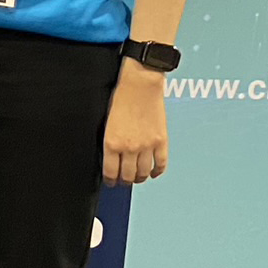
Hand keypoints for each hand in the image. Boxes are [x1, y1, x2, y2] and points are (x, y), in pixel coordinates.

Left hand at [102, 60, 167, 185]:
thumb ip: (110, 141)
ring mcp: (147, 146)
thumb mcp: (106, 123)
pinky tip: (153, 173)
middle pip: (127, 175)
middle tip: (123, 181)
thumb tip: (110, 156)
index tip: (111, 182)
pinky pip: (161, 163)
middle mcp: (129, 147)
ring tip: (136, 178)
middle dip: (124, 181)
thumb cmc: (120, 99)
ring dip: (139, 178)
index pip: (110, 172)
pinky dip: (157, 171)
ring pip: (143, 172)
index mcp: (111, 143)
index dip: (111, 180)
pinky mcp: (161, 141)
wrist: (140, 85)